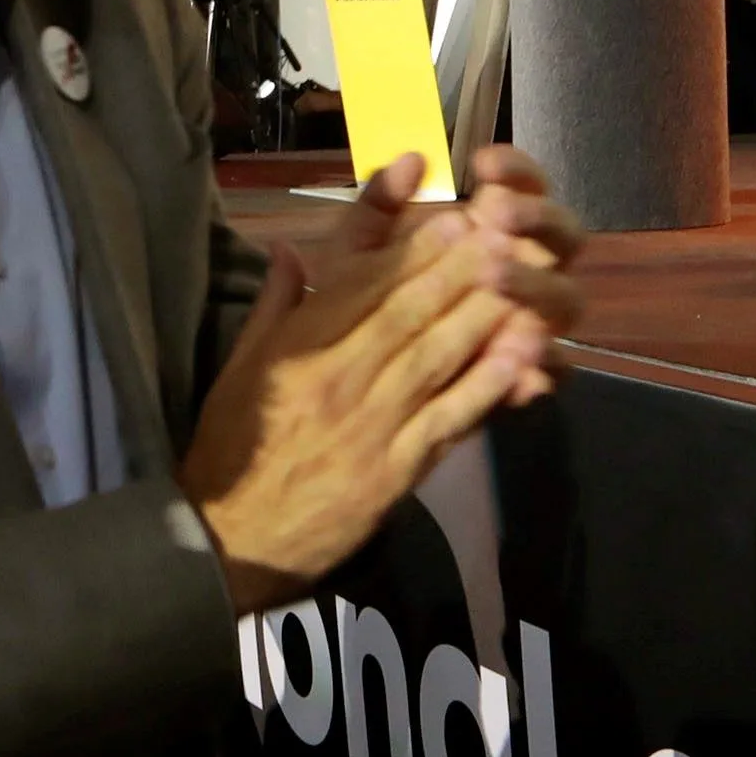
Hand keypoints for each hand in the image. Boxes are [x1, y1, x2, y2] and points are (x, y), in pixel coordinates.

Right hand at [182, 184, 573, 614]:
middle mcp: (336, 379)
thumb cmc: (232, 451)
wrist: (231, 540)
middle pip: (407, 313)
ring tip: (524, 280)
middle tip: (503, 231)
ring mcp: (369, 426)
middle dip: (458, 269)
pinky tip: (520, 359)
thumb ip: (273, 308)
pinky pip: (447, 421)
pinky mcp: (394, 471)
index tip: (452, 215)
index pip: (360, 286)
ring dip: (482, 316)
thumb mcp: (237, 370)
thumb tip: (293, 250)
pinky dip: (485, 388)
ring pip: (435, 358)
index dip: (411, 249)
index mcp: (296, 350)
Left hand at [316, 147, 585, 408]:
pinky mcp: (536, 372)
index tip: (481, 162)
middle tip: (495, 213)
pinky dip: (542, 358)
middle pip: (564, 235)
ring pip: (566, 298)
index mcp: (498, 228)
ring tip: (494, 275)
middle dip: (535, 219)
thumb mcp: (360, 253)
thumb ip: (379, 206)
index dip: (514, 170)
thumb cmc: (370, 302)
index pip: (526, 185)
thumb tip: (411, 157)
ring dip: (535, 284)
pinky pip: (556, 366)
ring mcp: (540, 320)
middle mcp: (530, 267)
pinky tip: (519, 352)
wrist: (366, 386)